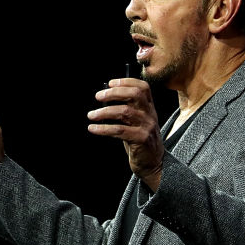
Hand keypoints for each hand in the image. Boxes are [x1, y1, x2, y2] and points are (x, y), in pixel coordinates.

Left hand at [87, 77, 163, 191]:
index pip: (143, 87)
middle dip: (114, 93)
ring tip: (91, 115)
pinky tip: (93, 128)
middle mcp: (150, 114)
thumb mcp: (136, 122)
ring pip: (124, 112)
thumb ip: (126, 109)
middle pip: (134, 94)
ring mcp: (147, 126)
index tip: (110, 83)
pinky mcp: (141, 139)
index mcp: (149, 107)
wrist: (153, 163)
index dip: (126, 82)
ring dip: (104, 112)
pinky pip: (119, 130)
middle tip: (98, 97)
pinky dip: (103, 128)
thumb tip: (104, 99)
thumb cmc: (139, 140)